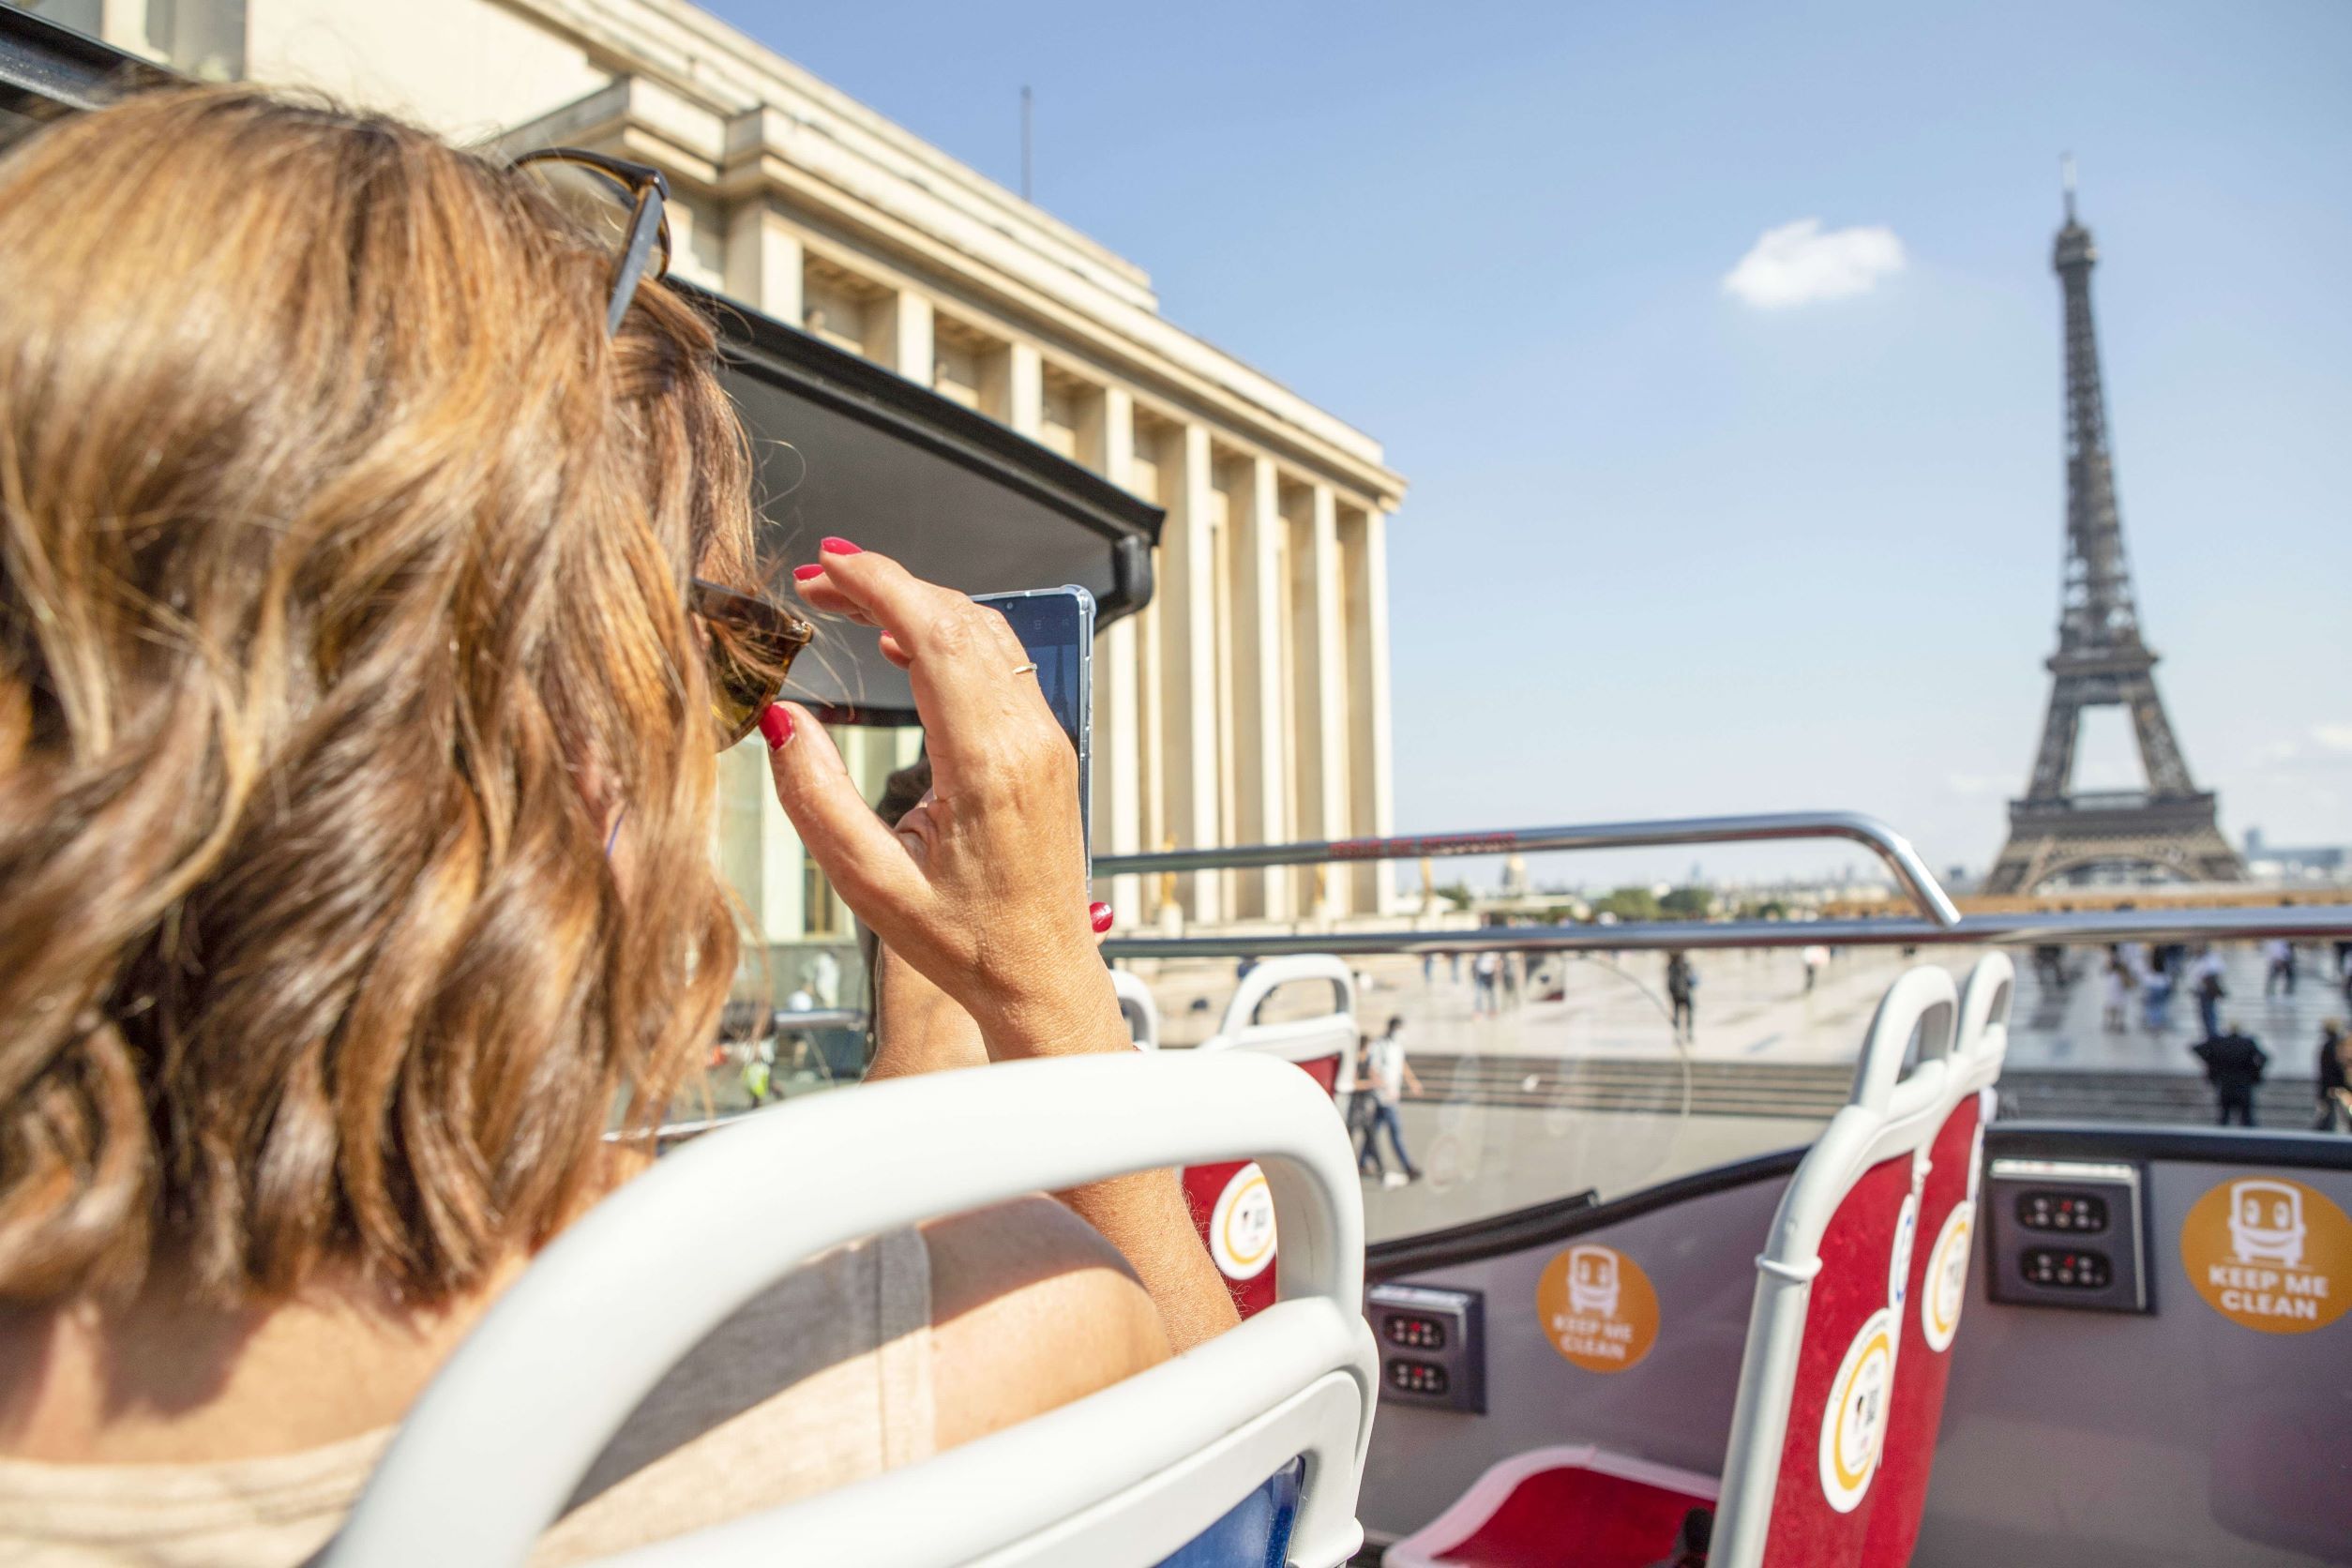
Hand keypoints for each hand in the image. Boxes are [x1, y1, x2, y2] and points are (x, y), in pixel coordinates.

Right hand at [761, 541, 1110, 1053]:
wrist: (1044, 980)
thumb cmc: (965, 945)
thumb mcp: (870, 885)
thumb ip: (817, 799)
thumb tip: (782, 719)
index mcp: (987, 765)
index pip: (935, 634)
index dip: (878, 583)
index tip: (827, 564)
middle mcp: (1028, 740)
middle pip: (960, 619)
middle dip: (888, 583)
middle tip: (820, 580)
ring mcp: (1047, 741)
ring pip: (988, 634)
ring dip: (920, 604)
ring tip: (852, 604)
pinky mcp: (1050, 750)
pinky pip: (1003, 665)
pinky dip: (951, 636)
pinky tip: (907, 645)